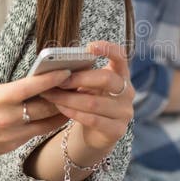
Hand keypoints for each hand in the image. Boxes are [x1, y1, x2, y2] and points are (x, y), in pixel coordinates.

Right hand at [0, 69, 71, 166]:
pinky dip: (46, 124)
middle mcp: (7, 118)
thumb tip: (32, 85)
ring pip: (46, 123)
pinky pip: (34, 133)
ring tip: (75, 101)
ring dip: (61, 112)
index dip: (53, 79)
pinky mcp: (10, 146)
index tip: (68, 71)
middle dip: (64, 96)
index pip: (33, 87)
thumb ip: (8, 90)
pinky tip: (56, 116)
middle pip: (46, 107)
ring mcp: (10, 135)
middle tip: (79, 86)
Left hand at [39, 40, 134, 157]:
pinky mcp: (117, 130)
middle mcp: (128, 92)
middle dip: (79, 78)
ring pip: (94, 102)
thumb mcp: (88, 86)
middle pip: (106, 78)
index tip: (89, 47)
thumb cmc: (90, 102)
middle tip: (58, 80)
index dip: (108, 49)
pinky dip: (73, 113)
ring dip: (69, 98)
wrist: (96, 133)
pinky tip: (61, 108)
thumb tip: (57, 67)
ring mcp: (124, 112)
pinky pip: (92, 119)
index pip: (121, 56)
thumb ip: (81, 75)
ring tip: (51, 95)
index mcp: (121, 75)